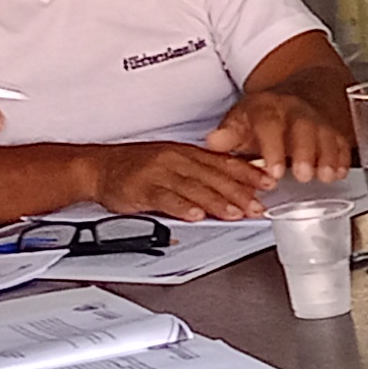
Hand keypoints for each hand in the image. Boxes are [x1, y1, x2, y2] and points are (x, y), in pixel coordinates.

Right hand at [85, 139, 285, 219]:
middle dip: (239, 192)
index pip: (223, 162)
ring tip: (236, 213)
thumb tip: (233, 186)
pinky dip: (182, 207)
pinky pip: (165, 198)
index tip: (268, 182)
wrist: (98, 167)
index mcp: (186, 153)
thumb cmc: (136, 167)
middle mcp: (175, 160)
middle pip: (213, 176)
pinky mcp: (142, 188)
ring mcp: (159, 173)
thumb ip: (201, 174)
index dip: (248, 173)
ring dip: (217, 202)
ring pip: (194, 187)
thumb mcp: (173, 163)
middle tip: (258, 205)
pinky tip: (196, 215)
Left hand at [207, 79, 350, 180]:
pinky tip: (340, 172)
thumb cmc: (265, 117)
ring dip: (327, 156)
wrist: (299, 94)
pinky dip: (343, 157)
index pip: (270, 125)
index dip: (274, 148)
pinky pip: (342, 140)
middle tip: (303, 176)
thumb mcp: (241, 120)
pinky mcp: (335, 130)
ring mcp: (317, 119)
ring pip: (326, 134)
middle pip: (303, 128)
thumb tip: (213, 143)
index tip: (274, 172)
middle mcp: (295, 111)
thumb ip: (228, 135)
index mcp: (268, 109)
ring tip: (326, 176)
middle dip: (305, 152)